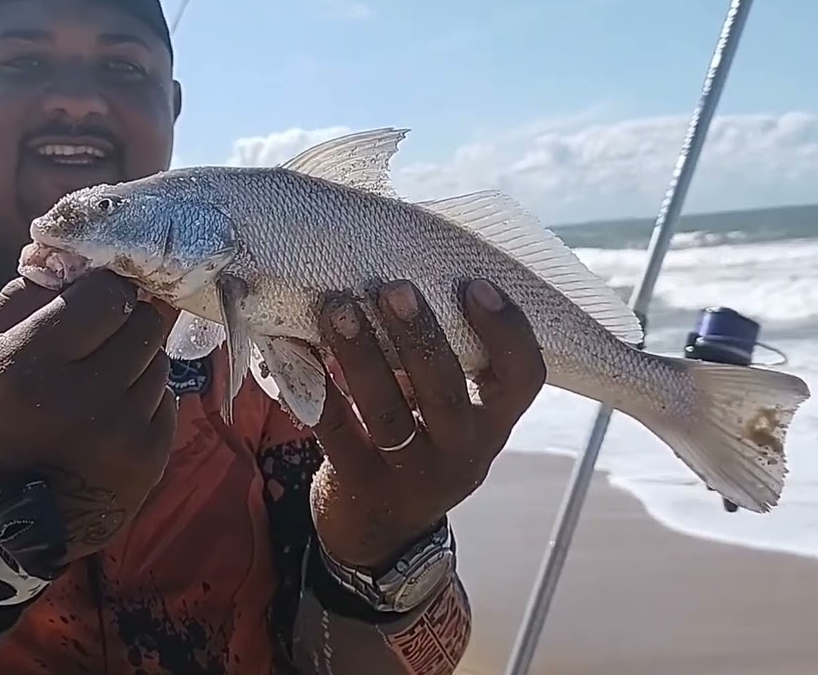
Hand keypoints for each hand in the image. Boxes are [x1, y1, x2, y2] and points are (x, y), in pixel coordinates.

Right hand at [0, 270, 177, 562]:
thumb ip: (15, 300)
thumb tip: (68, 258)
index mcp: (29, 366)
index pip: (106, 295)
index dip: (104, 287)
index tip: (95, 294)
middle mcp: (83, 400)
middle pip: (142, 322)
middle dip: (125, 317)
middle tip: (103, 330)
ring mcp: (123, 434)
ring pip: (158, 359)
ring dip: (135, 358)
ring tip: (101, 376)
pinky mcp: (149, 460)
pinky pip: (166, 400)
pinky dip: (143, 397)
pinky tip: (110, 411)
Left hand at [310, 279, 544, 570]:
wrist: (384, 532)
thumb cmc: (422, 447)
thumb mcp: (452, 419)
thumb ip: (443, 368)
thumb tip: (403, 286)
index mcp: (492, 425)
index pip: (523, 378)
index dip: (507, 332)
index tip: (476, 286)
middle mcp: (460, 452)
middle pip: (446, 391)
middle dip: (420, 336)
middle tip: (394, 288)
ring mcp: (409, 474)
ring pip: (386, 413)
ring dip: (362, 357)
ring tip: (339, 309)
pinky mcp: (359, 483)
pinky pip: (334, 431)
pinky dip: (313, 387)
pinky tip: (294, 347)